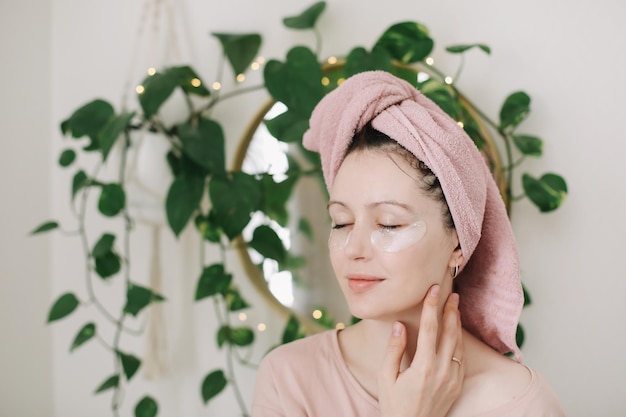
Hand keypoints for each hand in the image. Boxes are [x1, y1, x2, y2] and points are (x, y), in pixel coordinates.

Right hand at [378, 285, 464, 416]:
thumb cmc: (394, 405)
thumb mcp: (385, 377)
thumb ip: (394, 350)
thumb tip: (399, 326)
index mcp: (423, 367)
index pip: (430, 329)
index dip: (431, 306)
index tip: (434, 290)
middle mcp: (442, 371)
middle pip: (450, 333)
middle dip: (451, 311)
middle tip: (452, 294)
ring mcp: (452, 379)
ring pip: (459, 344)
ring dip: (457, 324)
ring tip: (456, 308)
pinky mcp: (456, 386)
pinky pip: (462, 358)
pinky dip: (459, 342)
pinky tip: (456, 333)